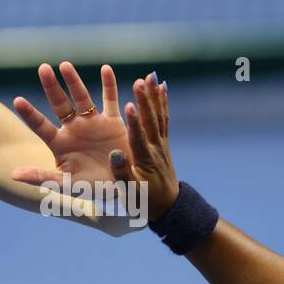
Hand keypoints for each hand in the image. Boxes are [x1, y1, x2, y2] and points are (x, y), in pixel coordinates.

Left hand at [11, 62, 131, 190]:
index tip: (17, 100)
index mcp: (60, 143)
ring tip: (65, 65)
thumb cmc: (92, 188)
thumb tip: (12, 175)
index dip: (29, 113)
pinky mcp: (113, 122)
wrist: (123, 187)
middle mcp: (74, 129)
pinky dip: (109, 84)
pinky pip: (110, 100)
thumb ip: (41, 177)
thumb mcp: (66, 185)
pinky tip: (106, 68)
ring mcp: (93, 123)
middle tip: (43, 68)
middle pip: (60, 104)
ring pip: (82, 97)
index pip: (41, 125)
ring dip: (74, 81)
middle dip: (51, 87)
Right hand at [115, 74, 179, 222]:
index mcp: (144, 161)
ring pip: (158, 115)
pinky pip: (164, 118)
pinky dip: (163, 101)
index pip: (139, 139)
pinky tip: (162, 85)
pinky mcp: (163, 141)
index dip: (134, 123)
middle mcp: (155, 149)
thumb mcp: (131, 193)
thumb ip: (122, 174)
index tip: (129, 106)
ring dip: (154, 95)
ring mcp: (161, 143)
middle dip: (145, 101)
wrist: (169, 207)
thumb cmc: (145, 202)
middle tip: (141, 81)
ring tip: (150, 76)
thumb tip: (114, 155)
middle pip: (150, 121)